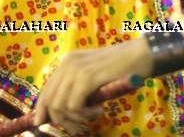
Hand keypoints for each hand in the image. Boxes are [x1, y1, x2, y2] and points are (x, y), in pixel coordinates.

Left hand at [33, 40, 150, 132]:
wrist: (141, 54)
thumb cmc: (122, 67)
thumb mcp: (94, 76)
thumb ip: (78, 87)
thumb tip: (62, 111)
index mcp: (68, 61)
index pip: (46, 90)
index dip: (42, 110)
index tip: (42, 123)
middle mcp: (68, 63)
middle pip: (49, 100)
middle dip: (59, 120)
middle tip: (75, 128)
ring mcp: (76, 70)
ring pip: (60, 106)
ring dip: (75, 119)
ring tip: (92, 117)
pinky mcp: (87, 78)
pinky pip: (74, 106)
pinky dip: (85, 115)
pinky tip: (99, 111)